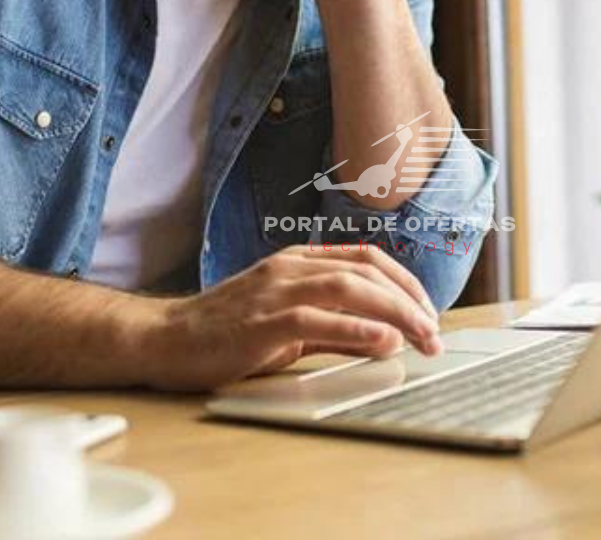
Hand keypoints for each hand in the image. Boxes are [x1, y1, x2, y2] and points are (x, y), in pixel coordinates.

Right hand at [146, 246, 441, 390]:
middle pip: (365, 271)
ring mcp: (275, 290)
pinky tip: (382, 342)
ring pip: (348, 288)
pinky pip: (317, 319)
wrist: (166, 338)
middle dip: (409, 300)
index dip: (404, 280)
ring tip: (421, 337)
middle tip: (435, 333)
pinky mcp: (262, 321)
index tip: (428, 310)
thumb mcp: (288, 325)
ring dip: (394, 312)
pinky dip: (356, 329)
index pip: (365, 258)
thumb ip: (334, 327)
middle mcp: (290, 267)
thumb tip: (385, 338)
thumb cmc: (226, 331)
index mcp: (297, 261)